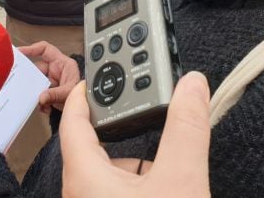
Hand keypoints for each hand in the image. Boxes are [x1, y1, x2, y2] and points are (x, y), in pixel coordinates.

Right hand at [19, 41, 79, 111]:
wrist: (82, 108)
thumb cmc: (82, 95)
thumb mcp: (68, 92)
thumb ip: (54, 94)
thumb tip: (41, 97)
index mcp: (62, 63)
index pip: (45, 49)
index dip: (32, 48)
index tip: (20, 52)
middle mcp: (56, 69)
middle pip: (37, 67)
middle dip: (31, 78)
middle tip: (23, 83)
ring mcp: (51, 79)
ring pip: (36, 81)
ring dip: (35, 91)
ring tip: (35, 98)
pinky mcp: (49, 89)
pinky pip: (38, 90)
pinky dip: (38, 99)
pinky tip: (43, 105)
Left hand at [60, 72, 211, 197]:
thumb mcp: (180, 181)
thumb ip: (186, 130)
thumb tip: (192, 86)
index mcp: (84, 176)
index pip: (72, 121)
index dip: (83, 94)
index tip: (93, 78)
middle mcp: (80, 193)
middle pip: (95, 146)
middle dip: (125, 132)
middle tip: (147, 114)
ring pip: (109, 174)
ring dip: (137, 165)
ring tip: (168, 173)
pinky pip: (116, 193)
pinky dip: (139, 186)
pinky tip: (165, 192)